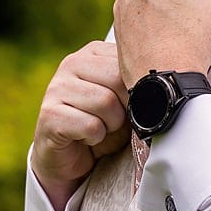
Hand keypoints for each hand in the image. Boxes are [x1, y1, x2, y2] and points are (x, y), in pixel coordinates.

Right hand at [31, 40, 129, 207]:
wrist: (71, 157)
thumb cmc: (104, 124)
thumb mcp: (125, 100)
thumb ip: (137, 84)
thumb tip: (162, 84)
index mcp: (93, 53)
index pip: (127, 60)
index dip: (139, 88)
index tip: (133, 104)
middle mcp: (71, 63)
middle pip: (117, 79)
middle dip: (125, 108)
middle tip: (116, 120)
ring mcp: (56, 88)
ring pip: (105, 103)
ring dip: (111, 125)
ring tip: (101, 129)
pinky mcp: (49, 115)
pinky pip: (90, 126)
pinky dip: (96, 138)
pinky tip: (86, 138)